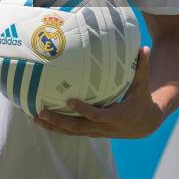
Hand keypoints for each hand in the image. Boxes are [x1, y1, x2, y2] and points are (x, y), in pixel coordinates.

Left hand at [33, 46, 163, 138]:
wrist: (144, 125)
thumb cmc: (141, 100)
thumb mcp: (143, 86)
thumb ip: (142, 67)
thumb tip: (144, 47)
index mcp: (115, 116)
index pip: (96, 114)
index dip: (82, 109)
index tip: (69, 101)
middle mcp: (103, 127)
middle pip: (78, 127)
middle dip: (59, 121)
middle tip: (41, 111)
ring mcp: (96, 131)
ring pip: (72, 132)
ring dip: (53, 126)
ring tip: (34, 117)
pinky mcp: (91, 131)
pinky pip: (72, 131)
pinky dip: (57, 127)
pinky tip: (42, 120)